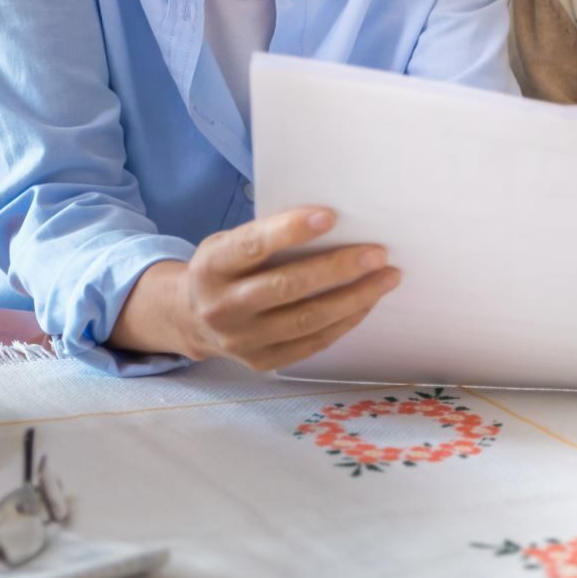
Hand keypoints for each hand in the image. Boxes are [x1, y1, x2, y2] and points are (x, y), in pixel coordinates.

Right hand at [179, 207, 400, 370]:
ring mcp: (241, 340)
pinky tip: (366, 303)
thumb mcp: (228, 243)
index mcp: (212, 266)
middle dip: (337, 269)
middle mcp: (222, 306)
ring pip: (305, 320)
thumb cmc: (225, 268)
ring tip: (386, 278)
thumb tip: (332, 222)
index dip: (290, 231)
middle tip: (377, 254)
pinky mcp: (260, 361)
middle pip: (286, 287)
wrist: (191, 318)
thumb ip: (265, 237)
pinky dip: (343, 322)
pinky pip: (310, 344)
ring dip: (353, 298)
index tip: (330, 216)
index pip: (252, 246)